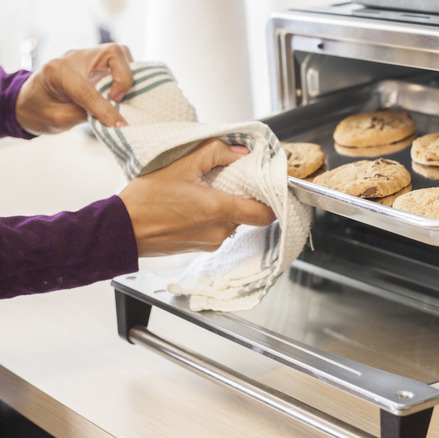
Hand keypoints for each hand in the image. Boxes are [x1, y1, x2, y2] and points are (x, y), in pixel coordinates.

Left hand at [15, 43, 133, 135]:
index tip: (120, 125)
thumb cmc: (40, 111)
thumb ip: (87, 116)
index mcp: (57, 71)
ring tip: (120, 95)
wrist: (29, 101)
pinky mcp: (96, 62)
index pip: (88, 89)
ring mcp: (87, 57)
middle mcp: (74, 58)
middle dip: (124, 78)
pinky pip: (120, 61)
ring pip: (119, 53)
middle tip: (118, 100)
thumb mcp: (59, 119)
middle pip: (113, 53)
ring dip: (127, 74)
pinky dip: (126, 74)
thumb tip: (116, 119)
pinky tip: (122, 90)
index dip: (106, 109)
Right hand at [118, 139, 275, 256]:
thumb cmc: (145, 200)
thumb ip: (215, 152)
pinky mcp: (201, 247)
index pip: (265, 213)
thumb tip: (241, 152)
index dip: (273, 199)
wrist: (120, 230)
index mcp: (218, 210)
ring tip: (205, 191)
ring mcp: (211, 242)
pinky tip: (195, 205)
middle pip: (249, 214)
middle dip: (244, 196)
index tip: (268, 185)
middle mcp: (220, 231)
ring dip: (227, 205)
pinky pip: (219, 229)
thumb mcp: (180, 164)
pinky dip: (214, 216)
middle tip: (229, 180)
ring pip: (233, 221)